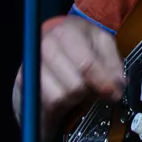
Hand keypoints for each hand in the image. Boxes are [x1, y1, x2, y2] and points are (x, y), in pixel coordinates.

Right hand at [12, 15, 125, 141]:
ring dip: (74, 100)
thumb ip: (113, 63)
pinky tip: (65, 99)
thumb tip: (117, 85)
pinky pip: (45, 106)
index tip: (113, 93)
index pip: (86, 64)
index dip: (103, 83)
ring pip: (60, 98)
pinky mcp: (23, 85)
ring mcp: (32, 67)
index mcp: (67, 33)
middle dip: (88, 92)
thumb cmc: (79, 43)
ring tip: (78, 92)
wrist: (53, 40)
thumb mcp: (102, 44)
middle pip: (74, 85)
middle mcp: (45, 47)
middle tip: (94, 90)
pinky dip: (58, 108)